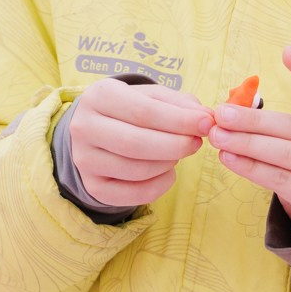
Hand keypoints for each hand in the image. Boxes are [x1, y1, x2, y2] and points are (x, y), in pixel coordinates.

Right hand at [64, 78, 212, 208]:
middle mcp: (83, 128)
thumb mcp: (150, 96)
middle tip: (197, 142)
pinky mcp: (93, 186)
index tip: (207, 123)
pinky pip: (134, 194)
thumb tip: (206, 117)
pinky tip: (168, 171)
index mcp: (98, 97)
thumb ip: (178, 104)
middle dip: (176, 145)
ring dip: (168, 163)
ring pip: (136, 170)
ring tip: (178, 153)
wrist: (95, 131)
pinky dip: (161, 184)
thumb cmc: (129, 110)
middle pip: (136, 143)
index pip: (143, 111)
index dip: (180, 120)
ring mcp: (84, 160)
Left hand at [207, 47, 290, 240]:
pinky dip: (250, 168)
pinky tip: (229, 160)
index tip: (287, 51)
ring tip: (217, 137)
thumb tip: (236, 107)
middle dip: (252, 120)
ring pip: (284, 154)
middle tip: (219, 114)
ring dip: (245, 144)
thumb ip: (284, 128)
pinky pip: (280, 179)